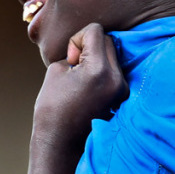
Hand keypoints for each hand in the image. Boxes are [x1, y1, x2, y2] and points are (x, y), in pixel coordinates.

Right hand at [33, 24, 128, 153]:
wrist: (60, 143)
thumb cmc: (52, 106)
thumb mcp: (56, 69)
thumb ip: (75, 52)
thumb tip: (89, 47)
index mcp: (100, 69)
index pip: (96, 31)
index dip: (77, 39)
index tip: (70, 60)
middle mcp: (117, 78)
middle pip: (108, 40)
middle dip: (89, 46)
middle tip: (74, 67)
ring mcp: (122, 89)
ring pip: (112, 54)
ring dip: (96, 58)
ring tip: (81, 79)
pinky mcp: (122, 96)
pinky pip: (114, 70)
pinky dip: (101, 71)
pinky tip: (88, 87)